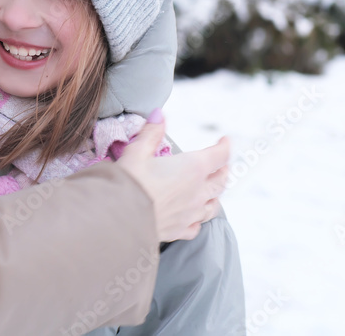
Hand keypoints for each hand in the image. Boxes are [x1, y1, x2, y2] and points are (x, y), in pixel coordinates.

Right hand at [117, 119, 229, 241]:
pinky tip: (194, 218)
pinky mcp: (179, 230)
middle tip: (221, 165)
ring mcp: (190, 214)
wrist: (120, 217)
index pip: (219, 155)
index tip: (224, 140)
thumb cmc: (129, 181)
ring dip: (214, 195)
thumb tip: (159, 114)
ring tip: (212, 191)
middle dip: (223, 170)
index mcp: (192, 168)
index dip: (224, 145)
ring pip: (213, 205)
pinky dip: (198, 219)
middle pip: (221, 181)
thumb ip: (151, 133)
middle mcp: (197, 192)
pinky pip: (197, 226)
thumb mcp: (137, 150)